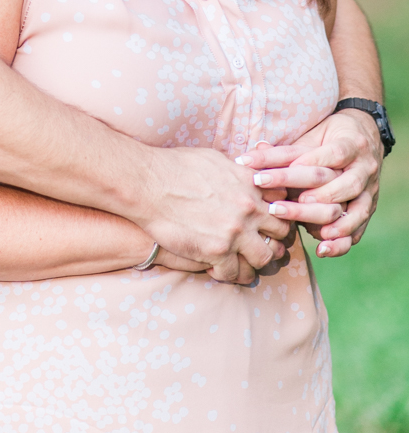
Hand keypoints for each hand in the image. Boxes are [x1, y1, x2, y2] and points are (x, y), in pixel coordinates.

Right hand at [140, 146, 289, 283]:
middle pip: (280, 234)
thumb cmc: (177, 166)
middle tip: (264, 246)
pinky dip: (231, 274)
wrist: (149, 183)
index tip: (270, 220)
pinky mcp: (217, 251)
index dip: (279, 214)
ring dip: (256, 262)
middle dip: (274, 241)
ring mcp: (235, 232)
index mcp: (251, 184)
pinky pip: (235, 273)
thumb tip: (248, 172)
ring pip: (264, 258)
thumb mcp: (216, 159)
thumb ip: (238, 171)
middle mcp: (249, 209)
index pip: (284, 203)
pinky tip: (221, 270)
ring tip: (246, 264)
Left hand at [235, 109, 382, 257]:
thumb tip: (257, 146)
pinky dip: (341, 241)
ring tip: (299, 227)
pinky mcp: (367, 210)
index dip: (303, 164)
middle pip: (338, 183)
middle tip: (276, 206)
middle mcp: (363, 169)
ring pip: (352, 208)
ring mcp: (369, 191)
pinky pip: (358, 229)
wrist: (367, 140)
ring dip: (322, 218)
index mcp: (351, 145)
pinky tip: (322, 248)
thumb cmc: (328, 140)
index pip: (330, 154)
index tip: (266, 176)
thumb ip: (288, 149)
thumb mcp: (312, 138)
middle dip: (308, 195)